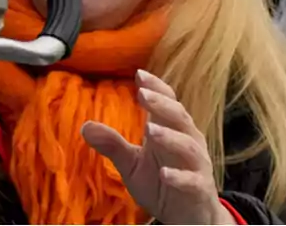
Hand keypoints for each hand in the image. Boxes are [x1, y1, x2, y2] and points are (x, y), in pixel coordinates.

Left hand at [82, 70, 234, 224]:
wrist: (188, 217)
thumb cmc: (161, 182)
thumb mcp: (132, 163)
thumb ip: (113, 144)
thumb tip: (85, 126)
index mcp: (171, 131)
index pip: (167, 102)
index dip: (156, 87)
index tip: (139, 73)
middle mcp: (188, 143)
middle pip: (179, 117)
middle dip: (162, 105)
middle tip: (143, 94)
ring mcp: (197, 166)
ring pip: (188, 146)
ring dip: (170, 137)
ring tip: (150, 130)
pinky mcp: (200, 190)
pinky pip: (193, 181)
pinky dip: (180, 176)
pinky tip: (165, 174)